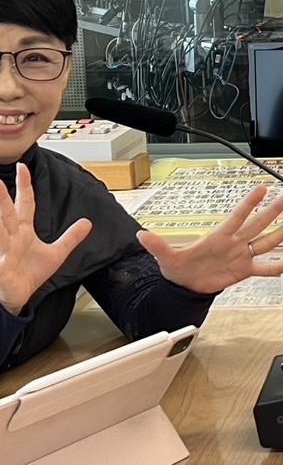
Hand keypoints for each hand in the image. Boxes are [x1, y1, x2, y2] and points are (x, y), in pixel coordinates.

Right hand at [0, 163, 91, 313]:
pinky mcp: (1, 267)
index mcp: (23, 232)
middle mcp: (11, 238)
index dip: (25, 186)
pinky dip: (1, 247)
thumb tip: (88, 223)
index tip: (23, 168)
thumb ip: (71, 237)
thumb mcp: (56, 254)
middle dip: (2, 197)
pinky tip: (1, 242)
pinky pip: (0, 255)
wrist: (18, 300)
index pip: (25, 204)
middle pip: (7, 213)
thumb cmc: (29, 276)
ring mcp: (3, 252)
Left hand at [137, 185, 282, 294]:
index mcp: (220, 236)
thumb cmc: (178, 267)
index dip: (249, 203)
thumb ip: (158, 245)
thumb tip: (142, 235)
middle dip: (274, 210)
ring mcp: (242, 255)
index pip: (237, 216)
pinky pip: (264, 268)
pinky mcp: (244, 270)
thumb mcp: (167, 257)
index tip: (262, 188)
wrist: (185, 285)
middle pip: (259, 223)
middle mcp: (235, 242)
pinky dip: (278, 267)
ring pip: (267, 241)